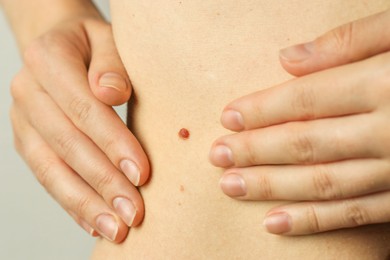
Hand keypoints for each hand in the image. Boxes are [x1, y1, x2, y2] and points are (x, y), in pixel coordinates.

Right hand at [10, 16, 148, 241]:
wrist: (59, 45)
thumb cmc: (92, 44)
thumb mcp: (107, 38)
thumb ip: (112, 63)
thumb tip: (111, 94)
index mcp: (48, 58)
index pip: (83, 109)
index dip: (113, 143)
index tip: (141, 173)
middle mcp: (27, 91)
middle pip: (67, 144)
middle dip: (103, 183)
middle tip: (134, 213)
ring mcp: (23, 121)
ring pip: (51, 169)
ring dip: (86, 203)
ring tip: (117, 230)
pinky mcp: (27, 142)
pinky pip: (47, 176)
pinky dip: (71, 203)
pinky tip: (94, 224)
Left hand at [210, 10, 389, 234]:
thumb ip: (352, 42)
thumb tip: (287, 59)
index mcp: (387, 84)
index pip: (305, 99)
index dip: (261, 109)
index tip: (227, 117)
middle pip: (304, 143)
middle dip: (255, 151)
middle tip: (216, 156)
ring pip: (321, 184)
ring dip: (270, 188)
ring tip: (230, 187)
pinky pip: (356, 215)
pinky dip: (313, 222)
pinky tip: (274, 223)